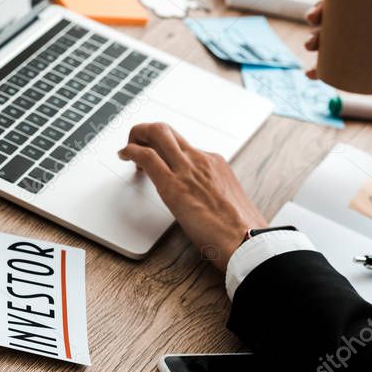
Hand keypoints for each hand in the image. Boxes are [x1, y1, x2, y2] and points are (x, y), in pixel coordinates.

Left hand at [118, 123, 266, 271]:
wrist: (248, 241)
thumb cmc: (240, 231)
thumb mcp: (227, 202)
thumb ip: (211, 195)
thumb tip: (202, 204)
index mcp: (215, 164)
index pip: (182, 144)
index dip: (164, 147)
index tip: (156, 155)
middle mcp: (201, 160)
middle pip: (167, 131)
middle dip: (145, 131)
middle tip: (134, 142)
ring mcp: (187, 169)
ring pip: (157, 134)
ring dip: (136, 136)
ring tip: (126, 149)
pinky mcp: (174, 185)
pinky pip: (147, 156)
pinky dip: (130, 151)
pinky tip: (123, 155)